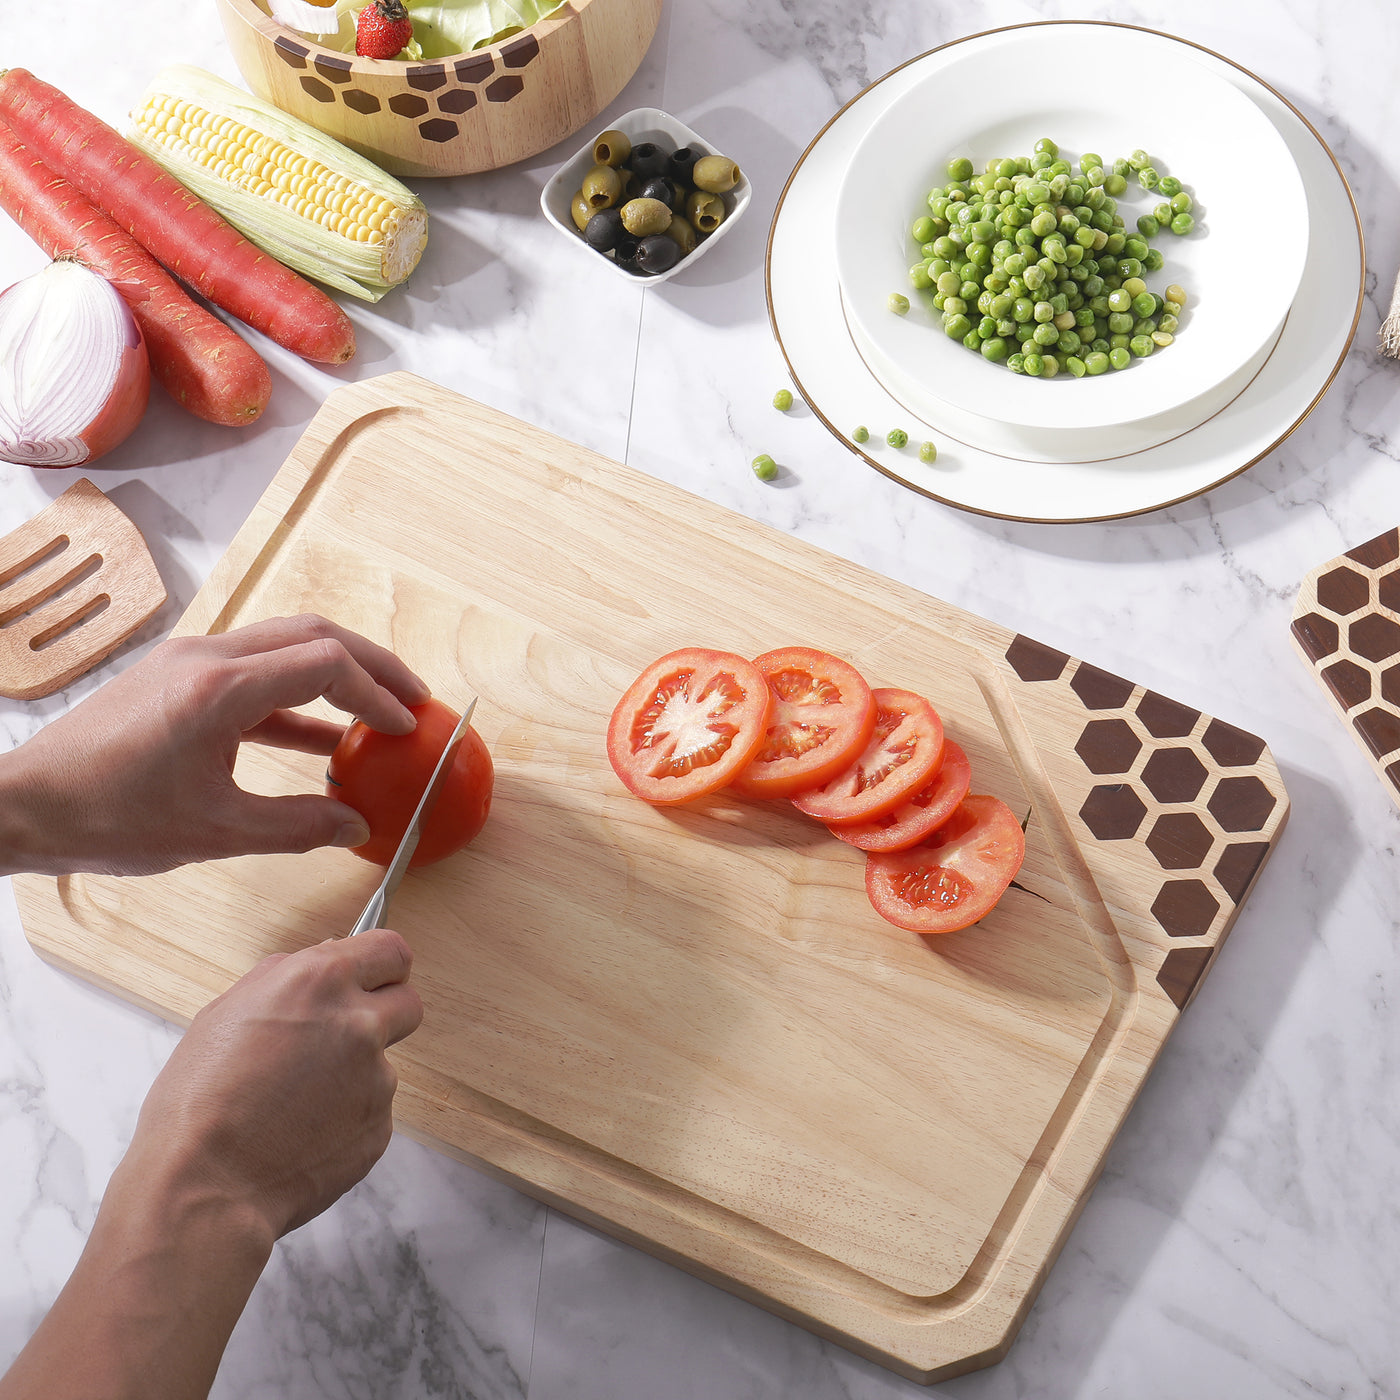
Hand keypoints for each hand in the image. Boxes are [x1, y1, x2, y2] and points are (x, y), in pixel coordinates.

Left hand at [1, 614, 429, 876]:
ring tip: (378, 711)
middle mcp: (206, 656)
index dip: (374, 693)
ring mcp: (189, 660)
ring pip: (285, 645)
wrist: (23, 805)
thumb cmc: (106, 816)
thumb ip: (296, 826)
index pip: (324, 664)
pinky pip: (254, 671)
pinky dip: (296, 695)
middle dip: (372, 663)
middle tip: (413, 698)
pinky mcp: (178, 678)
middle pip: (313, 634)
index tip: (404, 727)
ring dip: (337, 673)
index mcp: (218, 687)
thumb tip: (355, 825)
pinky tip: (322, 738)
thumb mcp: (214, 832)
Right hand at [125, 928, 423, 1237]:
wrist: (203, 1184)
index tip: (375, 978)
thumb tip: (314, 968)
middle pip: (408, 1003)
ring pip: (383, 1063)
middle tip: (343, 1038)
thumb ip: (283, 979)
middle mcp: (359, 1022)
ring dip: (354, 1075)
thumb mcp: (225, 1012)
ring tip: (294, 1103)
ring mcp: (377, 1077)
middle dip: (385, 1014)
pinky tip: (301, 1133)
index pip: (390, 950)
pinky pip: (372, 1110)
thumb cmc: (199, 1101)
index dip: (383, 966)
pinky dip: (347, 1118)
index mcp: (320, 981)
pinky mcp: (381, 1126)